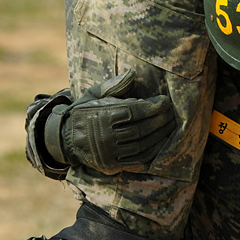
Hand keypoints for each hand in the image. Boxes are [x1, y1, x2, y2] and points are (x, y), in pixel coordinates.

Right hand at [41, 71, 176, 174]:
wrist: (67, 139)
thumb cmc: (85, 111)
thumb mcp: (94, 94)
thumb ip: (114, 84)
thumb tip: (133, 73)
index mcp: (102, 116)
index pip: (134, 111)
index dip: (153, 107)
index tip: (165, 101)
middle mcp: (106, 136)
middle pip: (141, 129)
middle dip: (160, 121)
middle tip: (172, 113)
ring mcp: (110, 153)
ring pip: (142, 145)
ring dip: (160, 136)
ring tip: (171, 126)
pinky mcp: (113, 165)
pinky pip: (138, 160)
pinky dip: (153, 152)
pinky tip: (162, 143)